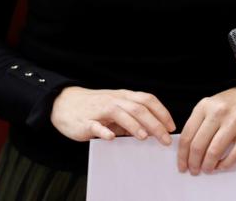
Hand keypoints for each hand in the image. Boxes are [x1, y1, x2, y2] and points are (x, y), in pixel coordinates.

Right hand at [50, 86, 175, 143]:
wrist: (64, 104)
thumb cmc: (95, 108)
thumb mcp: (116, 109)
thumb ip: (132, 118)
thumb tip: (153, 132)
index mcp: (123, 97)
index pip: (147, 100)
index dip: (161, 112)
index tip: (171, 126)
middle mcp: (114, 101)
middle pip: (138, 108)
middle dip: (154, 124)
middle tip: (164, 139)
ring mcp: (99, 110)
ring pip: (120, 114)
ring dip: (133, 125)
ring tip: (144, 137)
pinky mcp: (85, 121)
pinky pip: (96, 125)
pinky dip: (104, 131)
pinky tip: (111, 138)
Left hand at [177, 86, 235, 174]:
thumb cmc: (230, 104)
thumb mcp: (210, 106)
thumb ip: (199, 123)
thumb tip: (187, 150)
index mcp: (204, 106)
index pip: (187, 135)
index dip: (182, 154)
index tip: (182, 165)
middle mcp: (219, 112)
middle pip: (198, 145)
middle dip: (193, 163)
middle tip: (194, 170)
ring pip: (214, 151)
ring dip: (208, 165)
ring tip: (207, 169)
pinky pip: (235, 154)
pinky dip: (225, 164)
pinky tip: (221, 166)